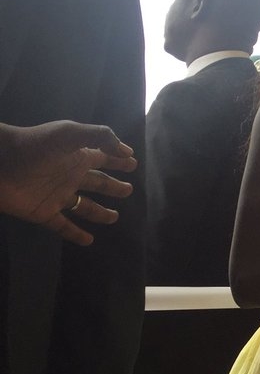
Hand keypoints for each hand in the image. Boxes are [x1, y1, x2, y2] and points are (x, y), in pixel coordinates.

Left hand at [0, 121, 136, 245]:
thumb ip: (100, 137)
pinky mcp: (44, 213)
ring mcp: (58, 196)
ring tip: (114, 218)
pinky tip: (89, 241)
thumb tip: (127, 152)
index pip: (103, 158)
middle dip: (113, 186)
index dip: (118, 160)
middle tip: (129, 190)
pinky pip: (63, 226)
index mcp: (77, 157)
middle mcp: (70, 177)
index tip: (132, 163)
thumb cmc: (36, 145)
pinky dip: (75, 234)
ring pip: (84, 207)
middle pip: (97, 183)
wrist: (0, 162)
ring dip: (99, 213)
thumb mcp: (71, 133)